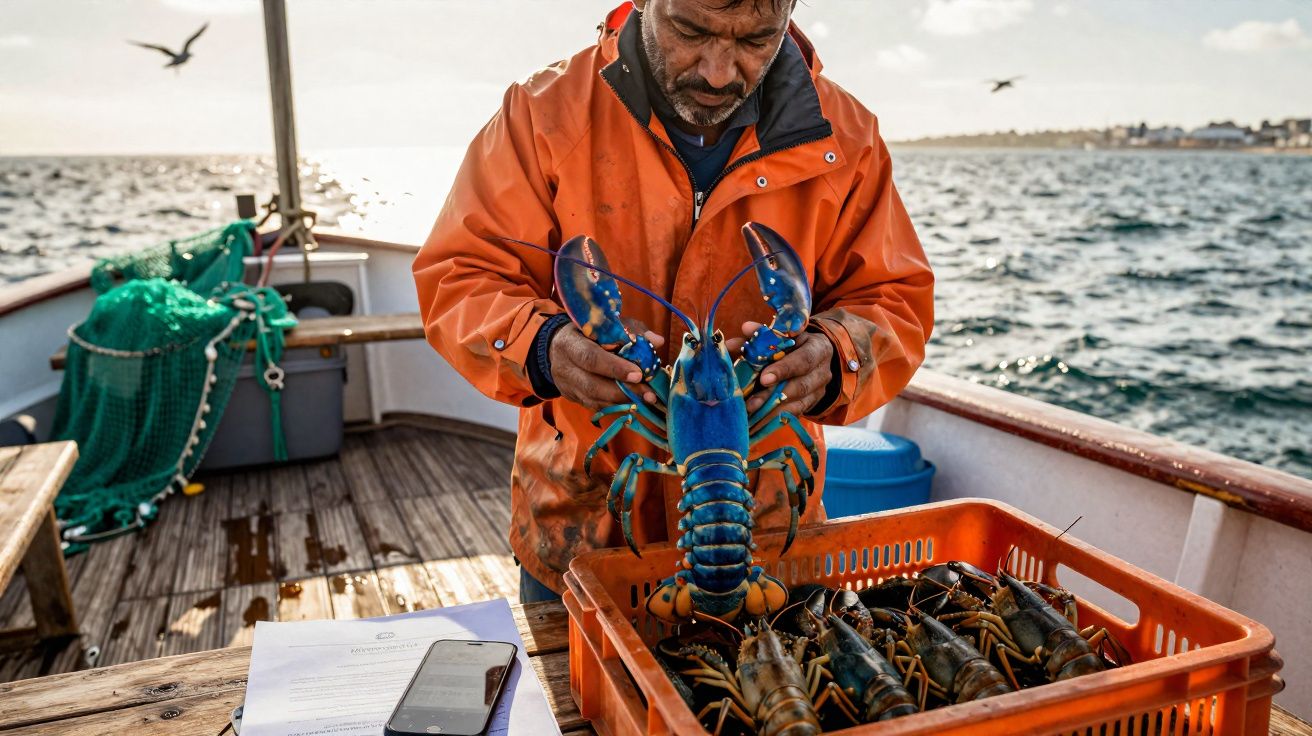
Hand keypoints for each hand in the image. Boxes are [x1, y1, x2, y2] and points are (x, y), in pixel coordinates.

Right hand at [549, 323, 663, 409]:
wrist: (558, 348)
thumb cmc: (588, 333)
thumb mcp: (606, 325)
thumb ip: (632, 331)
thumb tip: (657, 341)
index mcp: (571, 343)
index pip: (591, 358)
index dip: (614, 368)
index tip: (638, 374)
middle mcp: (565, 367)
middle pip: (592, 385)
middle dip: (623, 391)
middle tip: (648, 394)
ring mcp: (567, 386)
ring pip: (594, 400)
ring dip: (622, 401)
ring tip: (646, 400)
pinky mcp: (573, 398)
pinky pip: (595, 406)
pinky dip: (616, 405)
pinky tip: (634, 403)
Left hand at [727, 322, 832, 416]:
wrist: (816, 356)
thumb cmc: (793, 343)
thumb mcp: (782, 335)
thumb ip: (762, 333)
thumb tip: (745, 329)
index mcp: (817, 347)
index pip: (804, 359)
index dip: (784, 369)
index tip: (764, 378)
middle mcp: (823, 370)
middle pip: (801, 385)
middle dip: (773, 395)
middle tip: (751, 403)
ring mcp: (820, 389)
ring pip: (798, 403)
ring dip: (772, 411)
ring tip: (750, 415)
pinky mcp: (813, 403)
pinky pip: (796, 414)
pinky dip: (776, 419)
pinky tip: (757, 422)